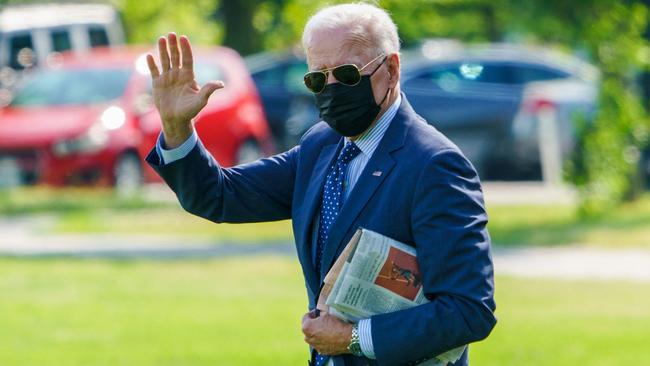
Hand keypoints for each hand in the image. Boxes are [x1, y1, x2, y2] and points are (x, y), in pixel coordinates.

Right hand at [146, 32, 223, 147]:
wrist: (176, 120)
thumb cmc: (190, 111)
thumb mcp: (201, 101)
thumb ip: (208, 90)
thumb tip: (221, 84)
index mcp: (188, 76)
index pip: (187, 59)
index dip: (186, 48)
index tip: (183, 38)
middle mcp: (178, 74)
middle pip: (175, 56)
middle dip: (174, 46)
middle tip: (171, 34)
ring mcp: (167, 78)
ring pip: (165, 61)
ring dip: (163, 50)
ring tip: (161, 39)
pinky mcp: (157, 84)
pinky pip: (154, 71)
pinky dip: (151, 64)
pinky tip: (149, 56)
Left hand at [301, 310, 353, 355]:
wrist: (347, 337)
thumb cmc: (336, 325)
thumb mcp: (326, 314)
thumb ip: (320, 314)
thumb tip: (320, 314)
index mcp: (307, 327)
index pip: (305, 318)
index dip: (311, 314)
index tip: (316, 313)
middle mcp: (308, 338)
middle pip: (307, 329)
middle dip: (312, 324)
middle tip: (319, 320)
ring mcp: (315, 346)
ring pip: (312, 338)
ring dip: (316, 333)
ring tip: (324, 329)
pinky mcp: (322, 351)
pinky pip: (319, 344)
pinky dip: (321, 340)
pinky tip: (328, 336)